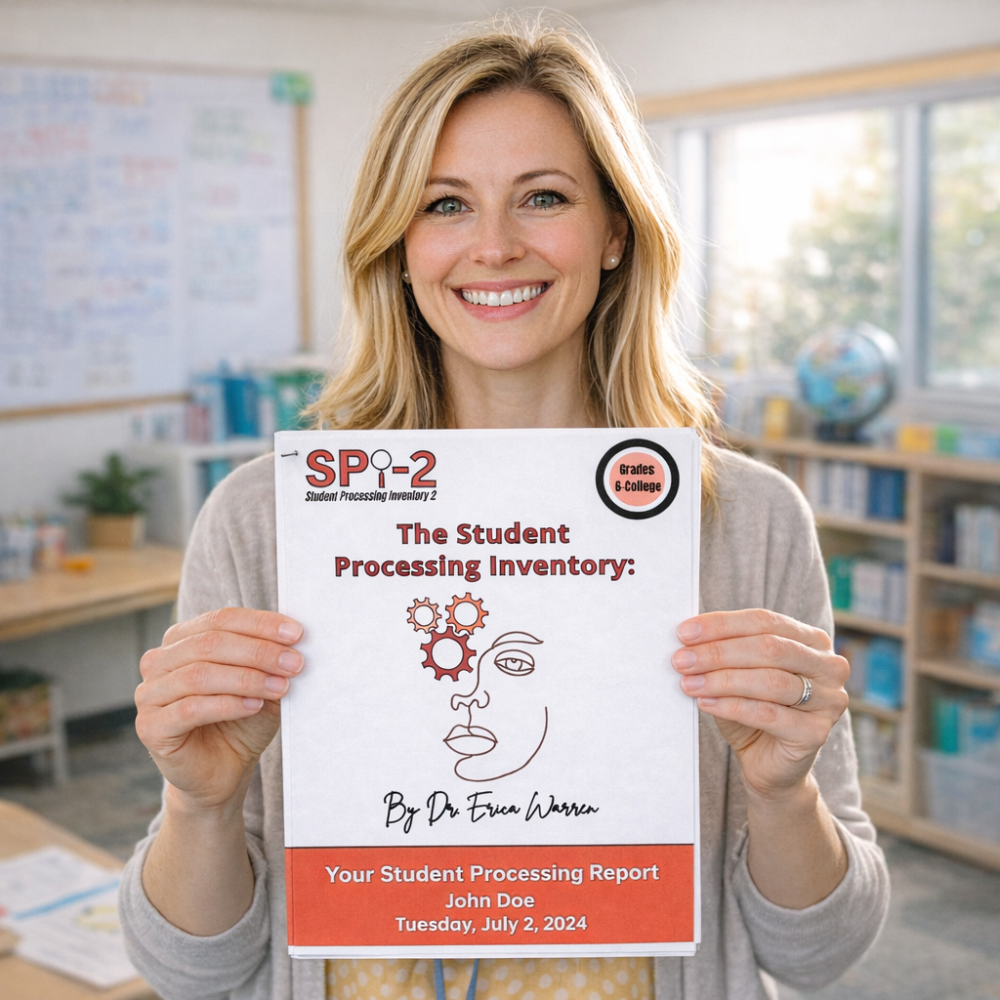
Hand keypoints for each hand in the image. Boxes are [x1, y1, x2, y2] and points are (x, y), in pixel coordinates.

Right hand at [135, 608, 303, 813]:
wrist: (224, 771)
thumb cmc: (241, 720)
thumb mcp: (262, 682)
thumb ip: (269, 658)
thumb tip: (293, 637)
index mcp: (182, 639)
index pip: (222, 619)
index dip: (260, 623)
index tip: (296, 633)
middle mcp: (160, 661)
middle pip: (209, 643)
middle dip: (258, 651)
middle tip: (294, 662)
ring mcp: (150, 694)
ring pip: (199, 674)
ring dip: (247, 678)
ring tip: (280, 686)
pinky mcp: (150, 727)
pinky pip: (190, 708)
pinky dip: (227, 704)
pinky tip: (254, 706)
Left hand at [672, 610, 848, 800]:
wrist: (768, 763)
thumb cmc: (752, 708)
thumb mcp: (738, 672)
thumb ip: (724, 652)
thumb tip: (688, 636)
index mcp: (811, 639)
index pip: (764, 621)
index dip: (722, 624)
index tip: (685, 632)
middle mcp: (828, 666)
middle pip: (769, 648)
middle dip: (719, 652)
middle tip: (681, 660)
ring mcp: (829, 700)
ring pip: (770, 681)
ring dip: (723, 680)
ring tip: (688, 683)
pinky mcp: (817, 733)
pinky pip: (769, 714)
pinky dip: (732, 706)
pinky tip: (706, 703)